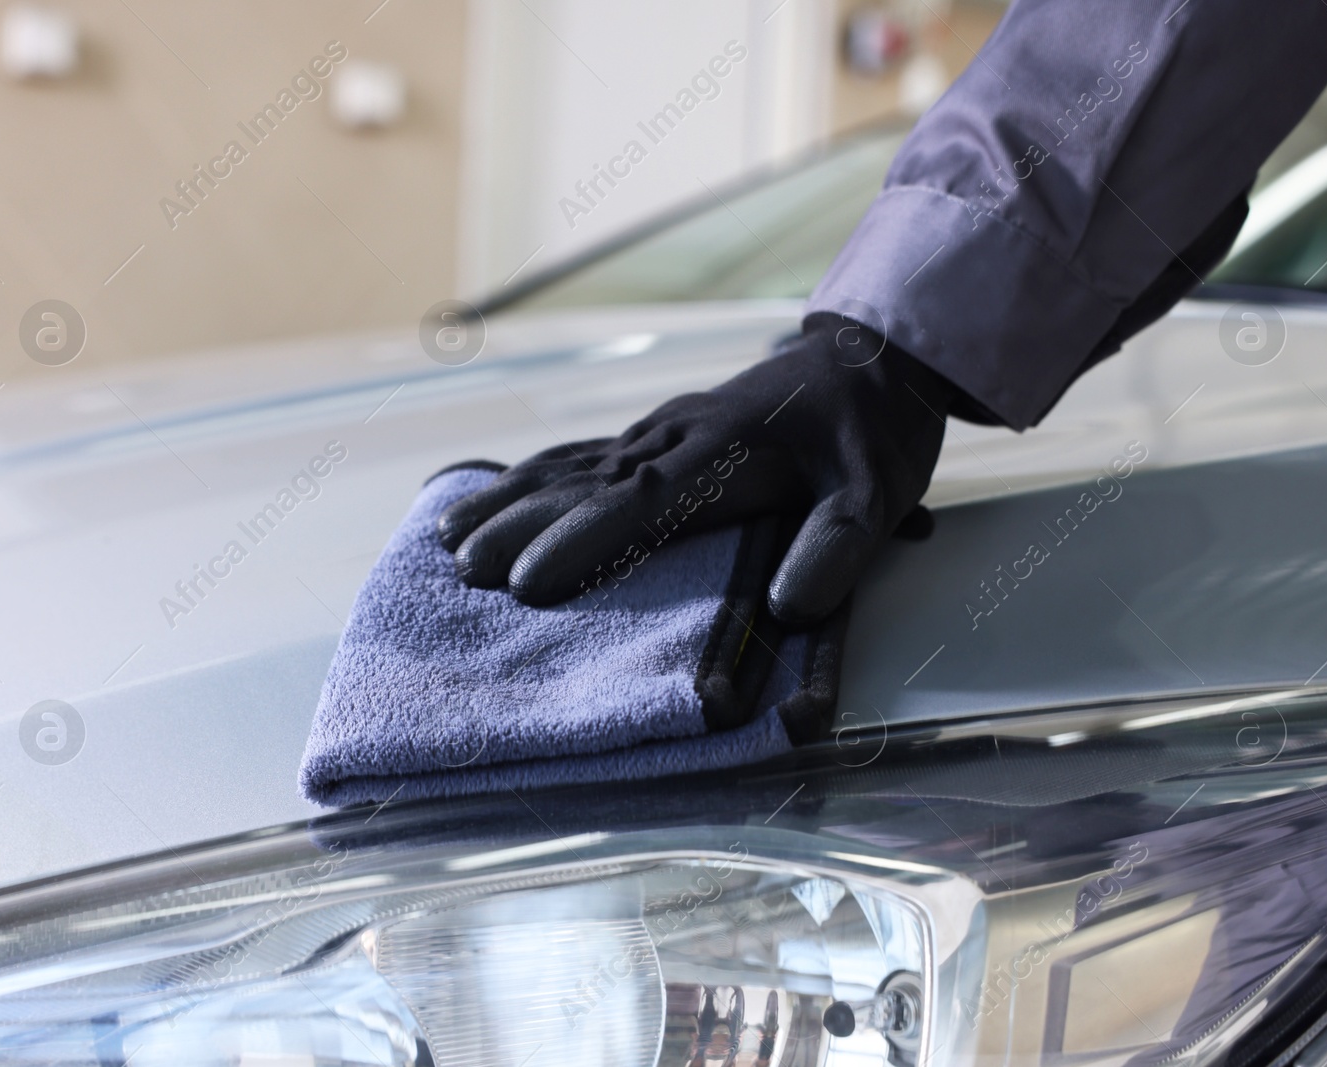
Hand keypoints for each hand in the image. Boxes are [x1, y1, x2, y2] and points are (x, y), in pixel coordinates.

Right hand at [436, 316, 956, 626]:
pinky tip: (497, 493)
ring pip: (571, 464)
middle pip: (586, 482)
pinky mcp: (659, 432)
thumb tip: (787, 609)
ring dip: (510, 498)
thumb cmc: (871, 436)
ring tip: (450, 535)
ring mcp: (662, 429)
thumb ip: (837, 550)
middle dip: (520, 525)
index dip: (584, 541)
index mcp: (726, 452)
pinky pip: (583, 453)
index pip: (644, 502)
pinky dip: (533, 476)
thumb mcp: (876, 496)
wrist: (871, 360)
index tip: (529, 580)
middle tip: (464, 570)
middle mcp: (678, 435)